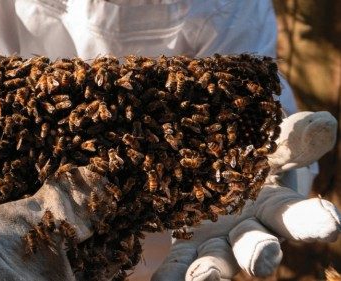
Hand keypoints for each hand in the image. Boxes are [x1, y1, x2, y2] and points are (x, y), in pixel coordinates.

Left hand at [152, 111, 339, 280]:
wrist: (212, 170)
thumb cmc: (249, 160)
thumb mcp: (270, 147)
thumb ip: (292, 140)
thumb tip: (323, 124)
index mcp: (273, 207)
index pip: (296, 215)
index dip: (312, 221)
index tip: (330, 225)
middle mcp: (248, 230)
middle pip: (256, 245)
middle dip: (260, 253)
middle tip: (262, 262)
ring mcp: (216, 242)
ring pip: (218, 260)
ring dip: (211, 271)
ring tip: (203, 277)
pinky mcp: (186, 247)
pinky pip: (179, 263)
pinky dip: (173, 274)